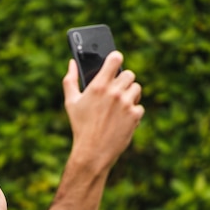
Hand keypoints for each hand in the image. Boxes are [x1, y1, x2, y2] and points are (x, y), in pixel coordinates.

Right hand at [62, 51, 143, 171]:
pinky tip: (122, 119)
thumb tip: (72, 63)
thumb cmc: (80, 126)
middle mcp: (114, 92)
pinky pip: (139, 107)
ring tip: (120, 105)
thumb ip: (70, 79)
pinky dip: (133, 113)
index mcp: (99, 85)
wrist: (92, 152)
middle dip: (123, 81)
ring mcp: (127, 104)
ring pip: (136, 88)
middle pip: (129, 74)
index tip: (114, 63)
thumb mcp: (71, 102)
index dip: (116, 59)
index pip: (116, 58)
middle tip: (116, 91)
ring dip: (130, 95)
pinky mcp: (135, 115)